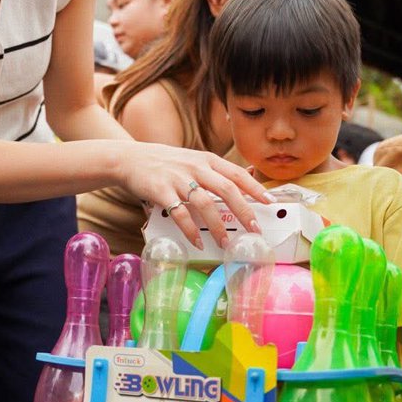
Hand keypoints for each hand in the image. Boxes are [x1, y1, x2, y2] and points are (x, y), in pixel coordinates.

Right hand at [116, 143, 271, 250]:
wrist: (130, 158)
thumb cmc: (166, 163)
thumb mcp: (194, 159)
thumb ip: (217, 170)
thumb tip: (249, 177)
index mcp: (207, 160)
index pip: (237, 174)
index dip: (256, 188)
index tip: (270, 203)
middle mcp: (196, 168)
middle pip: (227, 190)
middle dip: (244, 212)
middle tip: (254, 230)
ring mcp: (178, 179)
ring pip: (206, 204)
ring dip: (218, 226)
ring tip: (226, 243)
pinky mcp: (161, 192)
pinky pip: (180, 214)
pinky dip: (190, 230)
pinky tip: (197, 242)